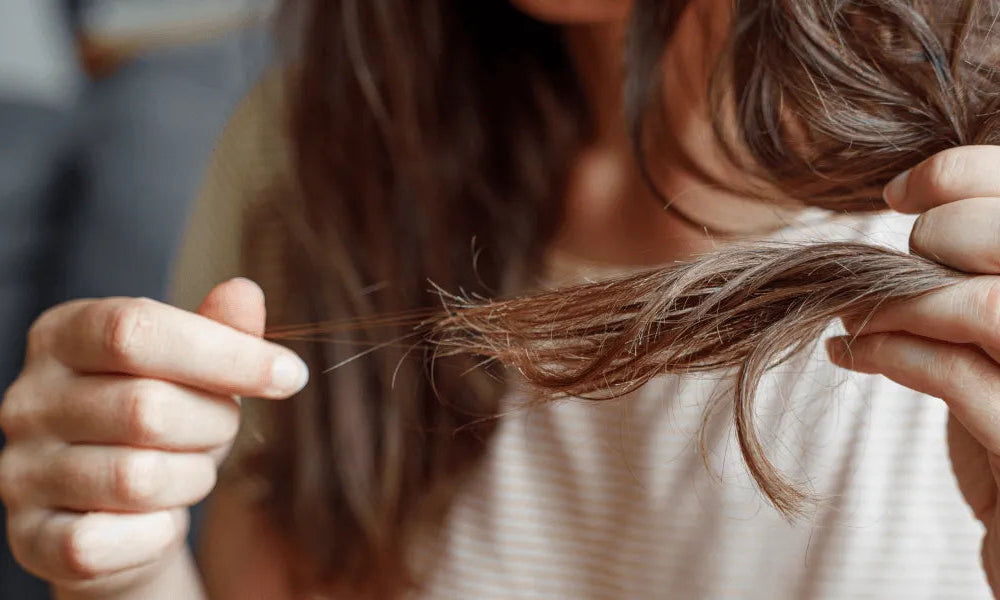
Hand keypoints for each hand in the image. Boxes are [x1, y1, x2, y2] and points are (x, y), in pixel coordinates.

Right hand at [0, 278, 308, 596]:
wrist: (119, 513)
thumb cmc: (164, 424)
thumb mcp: (197, 370)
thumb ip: (220, 330)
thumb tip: (244, 292)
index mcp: (64, 334)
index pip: (136, 331)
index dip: (225, 354)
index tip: (291, 375)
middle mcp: (29, 398)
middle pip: (146, 408)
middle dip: (213, 424)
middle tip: (220, 430)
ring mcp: (21, 470)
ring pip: (136, 479)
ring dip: (191, 480)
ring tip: (187, 472)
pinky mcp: (31, 537)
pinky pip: (104, 541)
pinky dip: (156, 533)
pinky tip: (160, 520)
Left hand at [825, 145, 999, 592]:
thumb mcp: (988, 337)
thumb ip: (966, 279)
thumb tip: (900, 221)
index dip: (966, 173)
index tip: (899, 192)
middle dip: (935, 237)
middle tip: (891, 267)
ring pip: (985, 306)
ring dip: (903, 301)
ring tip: (857, 316)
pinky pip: (958, 378)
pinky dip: (890, 354)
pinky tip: (848, 352)